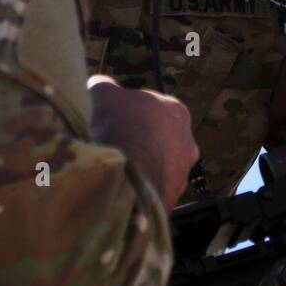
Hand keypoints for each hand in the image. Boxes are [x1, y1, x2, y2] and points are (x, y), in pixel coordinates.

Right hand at [87, 75, 197, 210]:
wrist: (125, 174)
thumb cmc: (119, 127)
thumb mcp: (104, 94)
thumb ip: (103, 87)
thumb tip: (97, 85)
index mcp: (176, 111)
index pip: (150, 110)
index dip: (126, 114)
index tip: (110, 122)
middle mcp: (187, 143)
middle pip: (155, 140)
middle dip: (135, 142)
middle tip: (111, 146)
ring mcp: (181, 174)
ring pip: (154, 168)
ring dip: (137, 168)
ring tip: (113, 170)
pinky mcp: (170, 200)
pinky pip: (148, 192)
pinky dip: (135, 190)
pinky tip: (118, 187)